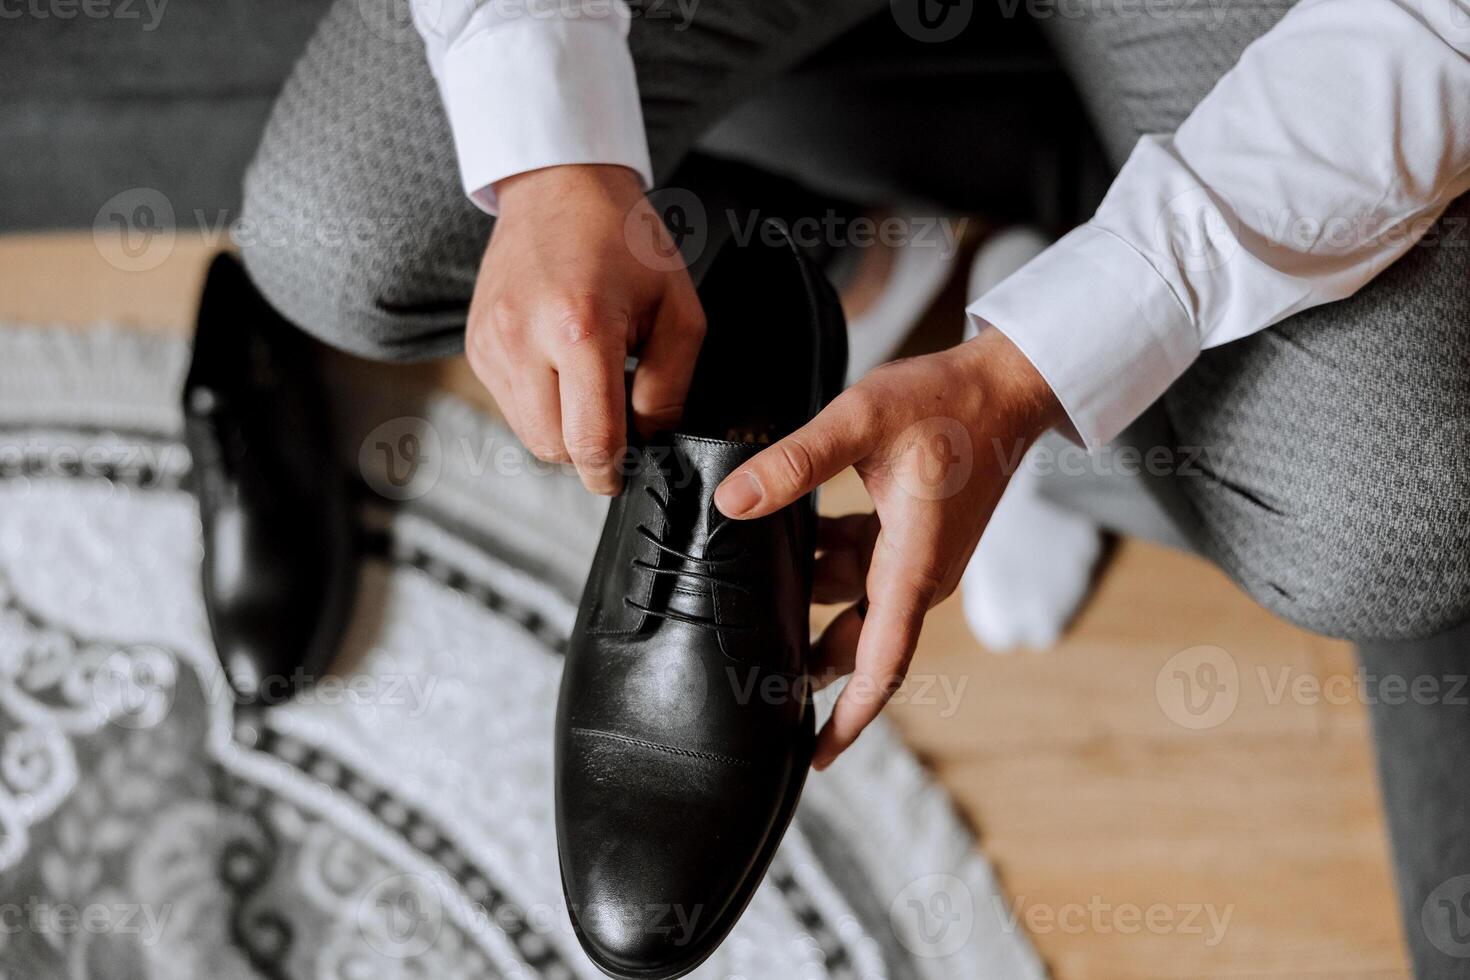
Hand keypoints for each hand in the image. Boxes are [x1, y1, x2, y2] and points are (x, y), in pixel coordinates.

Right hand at [467, 165, 705, 493]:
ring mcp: (490, 344)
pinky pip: (511, 406)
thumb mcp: (678, 309)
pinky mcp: (474, 346)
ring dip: (564, 428)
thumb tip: (650, 441)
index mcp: (580, 327)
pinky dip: (541, 404)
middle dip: (591, 450)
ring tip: (590, 381)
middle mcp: (523, 338)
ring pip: (529, 434)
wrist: (558, 187)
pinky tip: (561, 365)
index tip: (630, 472)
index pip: (591, 440)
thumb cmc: (624, 240)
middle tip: (619, 415)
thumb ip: (671, 386)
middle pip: (554, 448)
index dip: (614, 471)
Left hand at [713, 327, 1064, 768]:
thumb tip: (731, 500)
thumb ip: (796, 462)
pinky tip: (774, 542)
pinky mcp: (905, 537)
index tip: (814, 758)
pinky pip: (853, 566)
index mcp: (912, 568)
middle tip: (749, 686)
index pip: (879, 664)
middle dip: (807, 666)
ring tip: (741, 599)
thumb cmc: (948, 402)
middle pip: (855, 643)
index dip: (847, 717)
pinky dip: (817, 562)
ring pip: (846, 599)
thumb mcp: (863, 421)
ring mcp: (911, 559)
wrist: (1004, 385)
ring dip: (804, 599)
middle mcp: (915, 576)